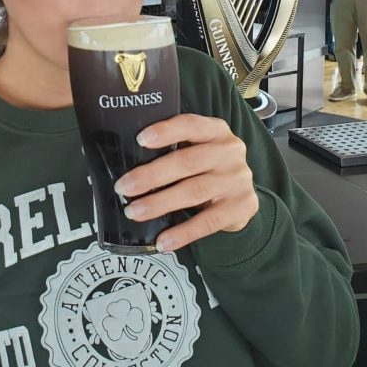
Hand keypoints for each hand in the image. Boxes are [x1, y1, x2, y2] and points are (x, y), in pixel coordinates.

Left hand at [114, 114, 259, 251]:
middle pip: (187, 162)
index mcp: (216, 130)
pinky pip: (207, 222)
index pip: (190, 125)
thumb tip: (128, 162)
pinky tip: (162, 241)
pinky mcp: (241, 207)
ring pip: (194, 191)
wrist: (242, 196)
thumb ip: (174, 148)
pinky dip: (182, 233)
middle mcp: (229, 152)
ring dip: (159, 203)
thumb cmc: (208, 168)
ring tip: (134, 212)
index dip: (166, 131)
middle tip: (123, 187)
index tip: (141, 139)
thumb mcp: (198, 149)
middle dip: (151, 175)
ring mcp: (237, 180)